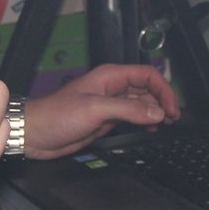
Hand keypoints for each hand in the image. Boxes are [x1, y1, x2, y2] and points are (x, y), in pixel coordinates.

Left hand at [22, 64, 180, 159]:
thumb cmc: (57, 115)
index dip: (163, 89)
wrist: (35, 133)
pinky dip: (145, 121)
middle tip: (173, 119)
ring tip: (165, 124)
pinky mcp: (106, 120)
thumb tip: (156, 112)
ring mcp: (110, 104)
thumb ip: (128, 109)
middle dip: (163, 101)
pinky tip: (150, 128)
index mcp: (110, 77)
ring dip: (155, 111)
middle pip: (148, 88)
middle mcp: (112, 88)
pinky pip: (132, 116)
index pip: (147, 75)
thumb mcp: (95, 110)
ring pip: (142, 103)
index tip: (171, 109)